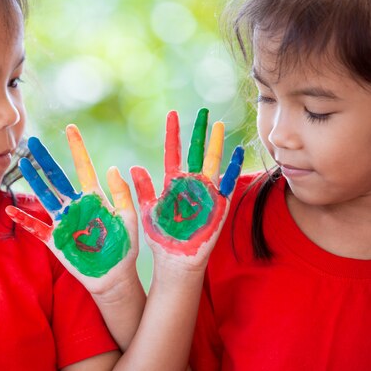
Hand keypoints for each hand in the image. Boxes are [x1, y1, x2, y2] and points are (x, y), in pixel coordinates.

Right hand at [5, 125, 138, 292]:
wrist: (114, 275)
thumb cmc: (123, 247)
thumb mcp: (128, 218)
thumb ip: (122, 194)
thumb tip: (113, 167)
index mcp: (95, 197)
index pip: (83, 166)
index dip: (76, 147)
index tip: (70, 128)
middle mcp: (76, 205)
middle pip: (56, 177)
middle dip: (44, 159)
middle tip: (31, 142)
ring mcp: (63, 221)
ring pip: (44, 196)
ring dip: (33, 181)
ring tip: (21, 164)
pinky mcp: (55, 239)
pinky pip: (36, 227)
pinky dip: (23, 218)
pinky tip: (10, 208)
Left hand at [130, 108, 242, 264]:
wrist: (177, 259)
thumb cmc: (162, 237)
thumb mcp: (148, 210)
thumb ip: (142, 188)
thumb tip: (133, 166)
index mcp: (172, 182)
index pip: (173, 151)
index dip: (173, 133)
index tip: (172, 114)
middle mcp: (190, 183)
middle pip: (196, 151)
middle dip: (199, 131)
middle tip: (204, 111)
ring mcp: (206, 192)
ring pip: (212, 161)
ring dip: (216, 144)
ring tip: (219, 125)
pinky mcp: (218, 204)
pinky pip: (228, 182)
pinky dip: (233, 167)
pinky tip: (238, 151)